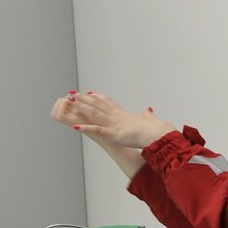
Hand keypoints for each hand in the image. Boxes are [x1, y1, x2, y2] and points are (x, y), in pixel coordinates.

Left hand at [54, 90, 176, 148]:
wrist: (157, 133)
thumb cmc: (156, 128)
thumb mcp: (150, 119)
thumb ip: (147, 115)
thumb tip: (148, 109)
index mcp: (124, 115)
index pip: (108, 103)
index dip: (98, 98)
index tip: (90, 93)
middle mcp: (116, 117)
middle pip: (97, 105)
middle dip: (83, 99)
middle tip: (72, 94)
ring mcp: (114, 125)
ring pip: (94, 113)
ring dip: (81, 107)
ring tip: (70, 102)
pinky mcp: (113, 134)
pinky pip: (96, 130)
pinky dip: (86, 128)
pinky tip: (75, 127)